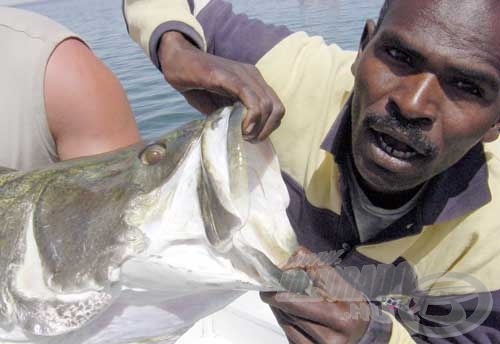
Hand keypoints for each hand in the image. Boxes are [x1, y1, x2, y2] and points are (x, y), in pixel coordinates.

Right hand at [158, 31, 284, 140]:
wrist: (176, 61)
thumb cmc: (196, 84)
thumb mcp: (217, 106)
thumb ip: (230, 118)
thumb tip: (239, 136)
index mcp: (253, 82)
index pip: (276, 107)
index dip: (269, 127)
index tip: (253, 138)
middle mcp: (252, 76)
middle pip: (276, 108)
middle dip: (266, 130)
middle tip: (249, 139)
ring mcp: (242, 75)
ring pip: (267, 104)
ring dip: (258, 127)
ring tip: (243, 135)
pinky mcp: (229, 76)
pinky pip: (249, 96)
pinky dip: (251, 116)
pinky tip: (242, 128)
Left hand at [261, 247, 369, 343]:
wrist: (363, 331)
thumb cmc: (350, 303)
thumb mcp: (338, 281)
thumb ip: (313, 265)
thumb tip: (286, 262)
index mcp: (338, 317)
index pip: (294, 303)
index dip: (276, 292)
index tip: (268, 283)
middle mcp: (329, 339)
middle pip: (287, 314)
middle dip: (276, 298)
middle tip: (271, 286)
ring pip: (285, 325)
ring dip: (280, 309)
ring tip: (283, 297)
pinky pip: (288, 335)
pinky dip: (285, 320)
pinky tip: (290, 312)